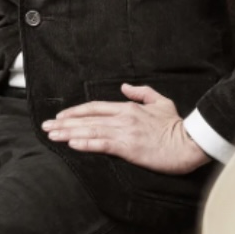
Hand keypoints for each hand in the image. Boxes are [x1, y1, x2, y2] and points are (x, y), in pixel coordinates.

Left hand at [42, 84, 210, 173]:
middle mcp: (123, 118)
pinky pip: (102, 144)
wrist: (189, 143)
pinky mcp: (128, 147)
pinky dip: (85, 143)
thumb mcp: (160, 102)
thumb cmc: (176, 126)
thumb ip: (142, 93)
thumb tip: (125, 86)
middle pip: (87, 118)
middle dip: (64, 122)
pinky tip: (72, 143)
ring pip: (90, 130)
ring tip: (51, 135)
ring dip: (68, 132)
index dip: (75, 111)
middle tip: (45, 127)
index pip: (95, 107)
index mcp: (128, 107)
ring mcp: (125, 132)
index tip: (60, 116)